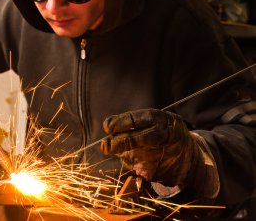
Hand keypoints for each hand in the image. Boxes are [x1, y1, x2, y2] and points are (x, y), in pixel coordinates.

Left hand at [101, 109, 218, 197]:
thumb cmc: (163, 132)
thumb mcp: (154, 121)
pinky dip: (136, 166)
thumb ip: (134, 123)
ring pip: (136, 157)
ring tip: (126, 152)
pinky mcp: (165, 173)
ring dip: (126, 156)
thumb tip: (108, 129)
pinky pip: (142, 171)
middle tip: (104, 146)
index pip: (138, 120)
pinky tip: (141, 162)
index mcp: (163, 120)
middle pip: (137, 139)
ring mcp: (167, 156)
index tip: (107, 126)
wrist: (189, 154)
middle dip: (118, 143)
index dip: (120, 123)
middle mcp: (166, 136)